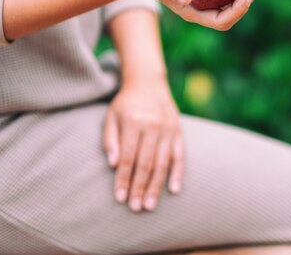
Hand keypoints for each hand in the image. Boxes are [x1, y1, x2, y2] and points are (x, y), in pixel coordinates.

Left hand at [103, 77, 183, 211]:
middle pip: (146, 163)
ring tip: (150, 205)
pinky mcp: (178, 132)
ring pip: (163, 162)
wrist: (149, 83)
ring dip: (157, 186)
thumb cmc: (126, 104)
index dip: (124, 179)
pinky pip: (180, 155)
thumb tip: (113, 165)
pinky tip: (174, 189)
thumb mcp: (111, 117)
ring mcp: (168, 129)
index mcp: (134, 122)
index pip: (128, 157)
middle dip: (140, 187)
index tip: (120, 198)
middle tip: (136, 208)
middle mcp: (153, 126)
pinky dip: (178, 173)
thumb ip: (110, 140)